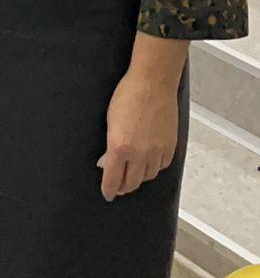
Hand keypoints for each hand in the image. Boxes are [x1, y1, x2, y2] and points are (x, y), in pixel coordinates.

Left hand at [99, 67, 179, 201]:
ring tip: (133, 172)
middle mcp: (139, 154)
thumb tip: (108, 161)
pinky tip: (149, 161)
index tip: (108, 194)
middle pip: (131, 183)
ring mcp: (156, 151)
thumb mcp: (110, 121)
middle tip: (119, 185)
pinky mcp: (170, 146)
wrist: (152, 82)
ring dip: (139, 177)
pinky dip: (154, 167)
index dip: (109, 190)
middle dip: (123, 187)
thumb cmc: (128, 95)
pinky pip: (162, 166)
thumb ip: (111, 145)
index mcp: (120, 147)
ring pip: (148, 176)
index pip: (113, 179)